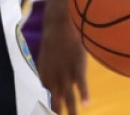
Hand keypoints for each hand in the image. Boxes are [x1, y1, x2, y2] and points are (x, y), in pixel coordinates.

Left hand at [37, 0, 89, 114]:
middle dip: (56, 114)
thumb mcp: (46, 60)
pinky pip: (81, 83)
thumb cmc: (54, 40)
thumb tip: (47, 86)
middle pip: (54, 103)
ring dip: (71, 111)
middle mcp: (53, 78)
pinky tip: (87, 104)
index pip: (43, 100)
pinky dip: (84, 94)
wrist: (58, 23)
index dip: (44, 110)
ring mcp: (65, 73)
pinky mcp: (77, 66)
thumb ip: (47, 74)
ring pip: (68, 97)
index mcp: (44, 77)